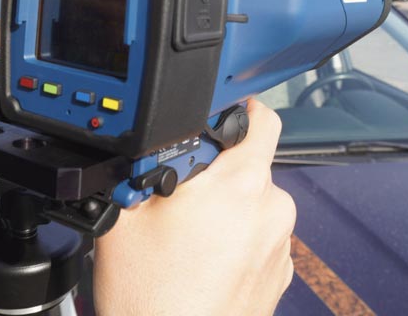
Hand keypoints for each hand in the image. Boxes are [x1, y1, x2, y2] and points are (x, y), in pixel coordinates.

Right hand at [93, 99, 295, 315]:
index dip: (234, 111)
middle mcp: (273, 209)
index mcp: (243, 183)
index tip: (213, 120)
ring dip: (224, 211)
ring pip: (252, 205)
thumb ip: (143, 168)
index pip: (261, 118)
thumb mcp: (126, 216)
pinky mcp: (279, 276)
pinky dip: (234, 242)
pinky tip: (200, 264)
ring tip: (184, 241)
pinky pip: (257, 239)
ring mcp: (281, 246)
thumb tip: (145, 146)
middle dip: (214, 174)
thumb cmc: (151, 299)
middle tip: (176, 199)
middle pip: (249, 166)